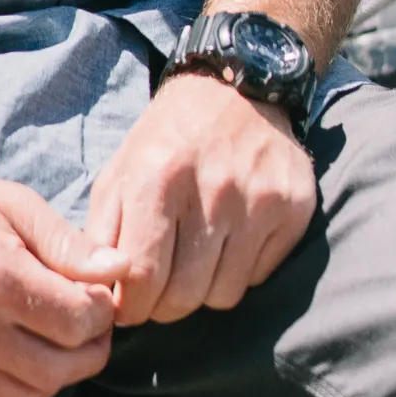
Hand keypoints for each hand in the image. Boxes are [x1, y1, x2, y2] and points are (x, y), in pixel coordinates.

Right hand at [0, 148, 129, 396]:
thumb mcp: (14, 204)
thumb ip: (68, 244)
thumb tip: (118, 270)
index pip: (76, 322)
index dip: (102, 315)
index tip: (101, 300)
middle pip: (55, 370)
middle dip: (88, 353)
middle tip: (90, 331)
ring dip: (52, 379)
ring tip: (55, 346)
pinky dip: (10, 396)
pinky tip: (14, 362)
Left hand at [87, 73, 316, 326]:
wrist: (236, 89)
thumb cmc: (167, 141)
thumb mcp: (119, 175)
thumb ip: (101, 238)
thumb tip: (102, 300)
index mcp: (159, 178)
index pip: (142, 279)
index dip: (131, 307)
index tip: (131, 304)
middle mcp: (214, 188)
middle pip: (184, 296)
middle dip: (165, 305)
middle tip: (164, 284)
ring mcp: (261, 199)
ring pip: (224, 295)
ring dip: (205, 288)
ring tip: (197, 258)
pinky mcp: (295, 207)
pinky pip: (259, 276)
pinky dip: (241, 270)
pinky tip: (232, 238)